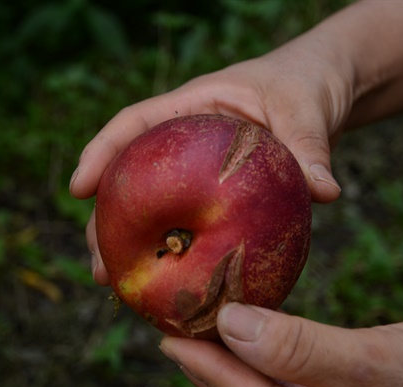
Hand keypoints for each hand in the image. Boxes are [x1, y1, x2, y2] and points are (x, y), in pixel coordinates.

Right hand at [70, 44, 349, 283]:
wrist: (320, 88)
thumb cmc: (305, 84)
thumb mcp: (307, 109)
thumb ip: (309, 146)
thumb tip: (325, 192)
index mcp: (193, 106)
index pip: (133, 124)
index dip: (101, 153)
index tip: (78, 188)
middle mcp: (183, 141)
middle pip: (130, 177)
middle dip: (106, 220)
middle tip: (100, 266)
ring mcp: (195, 170)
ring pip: (152, 206)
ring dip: (132, 245)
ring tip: (118, 286)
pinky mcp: (214, 193)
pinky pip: (187, 222)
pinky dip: (176, 251)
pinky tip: (172, 284)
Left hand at [159, 303, 402, 386]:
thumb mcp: (382, 367)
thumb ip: (304, 352)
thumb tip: (232, 324)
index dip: (204, 366)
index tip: (169, 333)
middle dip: (210, 363)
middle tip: (175, 324)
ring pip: (266, 386)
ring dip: (234, 358)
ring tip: (206, 325)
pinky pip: (292, 376)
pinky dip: (268, 353)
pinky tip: (259, 333)